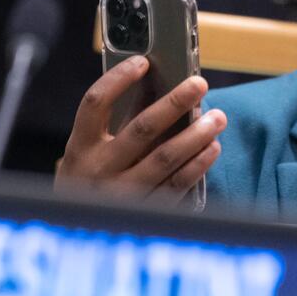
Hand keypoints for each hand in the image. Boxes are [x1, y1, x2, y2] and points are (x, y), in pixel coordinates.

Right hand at [56, 56, 225, 201]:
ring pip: (165, 158)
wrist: (79, 233)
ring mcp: (122, 193)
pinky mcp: (145, 212)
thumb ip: (116, 126)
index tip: (143, 62)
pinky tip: (212, 149)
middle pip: (141, 128)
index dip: (118, 79)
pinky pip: (176, 185)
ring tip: (217, 118)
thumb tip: (159, 91)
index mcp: (80, 147)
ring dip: (196, 135)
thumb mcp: (89, 154)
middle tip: (199, 84)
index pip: (95, 103)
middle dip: (174, 103)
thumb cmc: (91, 182)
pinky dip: (197, 165)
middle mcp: (99, 169)